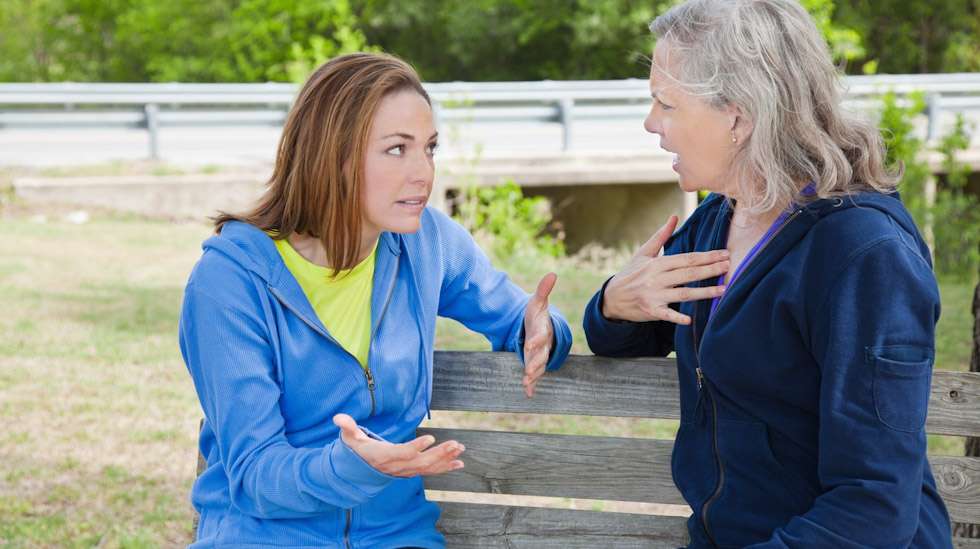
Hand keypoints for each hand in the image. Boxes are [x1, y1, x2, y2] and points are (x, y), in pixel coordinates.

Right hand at [333, 414, 463, 476]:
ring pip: (428, 467)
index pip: (402, 453)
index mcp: (384, 456)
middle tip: (456, 444)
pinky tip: (459, 463)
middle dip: (439, 453)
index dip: (416, 447)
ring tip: (460, 449)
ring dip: (446, 458)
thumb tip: (338, 418)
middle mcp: (397, 466)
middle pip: (421, 461)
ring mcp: (406, 471)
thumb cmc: (357, 451)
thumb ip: (347, 427)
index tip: (430, 437)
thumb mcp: (350, 439)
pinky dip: (445, 467)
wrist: (359, 473)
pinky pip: (430, 471)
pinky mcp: (412, 471)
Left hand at [522, 272, 556, 397]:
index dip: (537, 340)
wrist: (542, 328)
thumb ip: (543, 290)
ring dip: (533, 375)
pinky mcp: (534, 363)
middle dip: (536, 363)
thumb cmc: (537, 315)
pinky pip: (534, 375)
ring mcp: (539, 356)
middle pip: (541, 355)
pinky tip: (528, 393)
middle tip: (530, 371)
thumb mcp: (537, 302)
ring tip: (527, 383)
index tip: (530, 344)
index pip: (541, 336)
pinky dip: (532, 385)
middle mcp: (543, 345)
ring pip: (538, 367)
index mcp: (542, 331)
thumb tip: (552, 273)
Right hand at [602, 215, 728, 323]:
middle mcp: (656, 279)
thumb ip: (661, 236)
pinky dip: (677, 317)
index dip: (706, 256)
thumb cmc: (631, 273)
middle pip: (688, 274)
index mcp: (657, 264)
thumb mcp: (643, 253)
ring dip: (704, 292)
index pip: (686, 259)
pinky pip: (667, 315)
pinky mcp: (651, 311)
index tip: (724, 254)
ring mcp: (654, 296)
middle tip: (729, 266)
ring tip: (723, 290)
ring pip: (683, 293)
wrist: (611, 298)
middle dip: (710, 270)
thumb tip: (674, 217)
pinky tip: (690, 319)